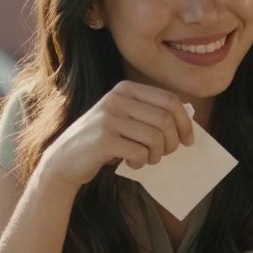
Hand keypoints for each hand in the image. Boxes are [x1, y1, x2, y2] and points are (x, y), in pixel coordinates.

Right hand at [38, 81, 194, 188]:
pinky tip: (131, 164)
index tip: (188, 140)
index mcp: (125, 89)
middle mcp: (116, 99)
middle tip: (165, 154)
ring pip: (156, 137)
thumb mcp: (124, 118)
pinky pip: (140, 152)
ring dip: (157, 155)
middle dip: (172, 142)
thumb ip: (149, 113)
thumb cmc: (102, 141)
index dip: (185, 122)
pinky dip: (141, 162)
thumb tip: (188, 118)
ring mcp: (108, 118)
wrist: (64, 160)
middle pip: (166, 119)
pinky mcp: (103, 140)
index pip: (170, 99)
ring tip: (147, 159)